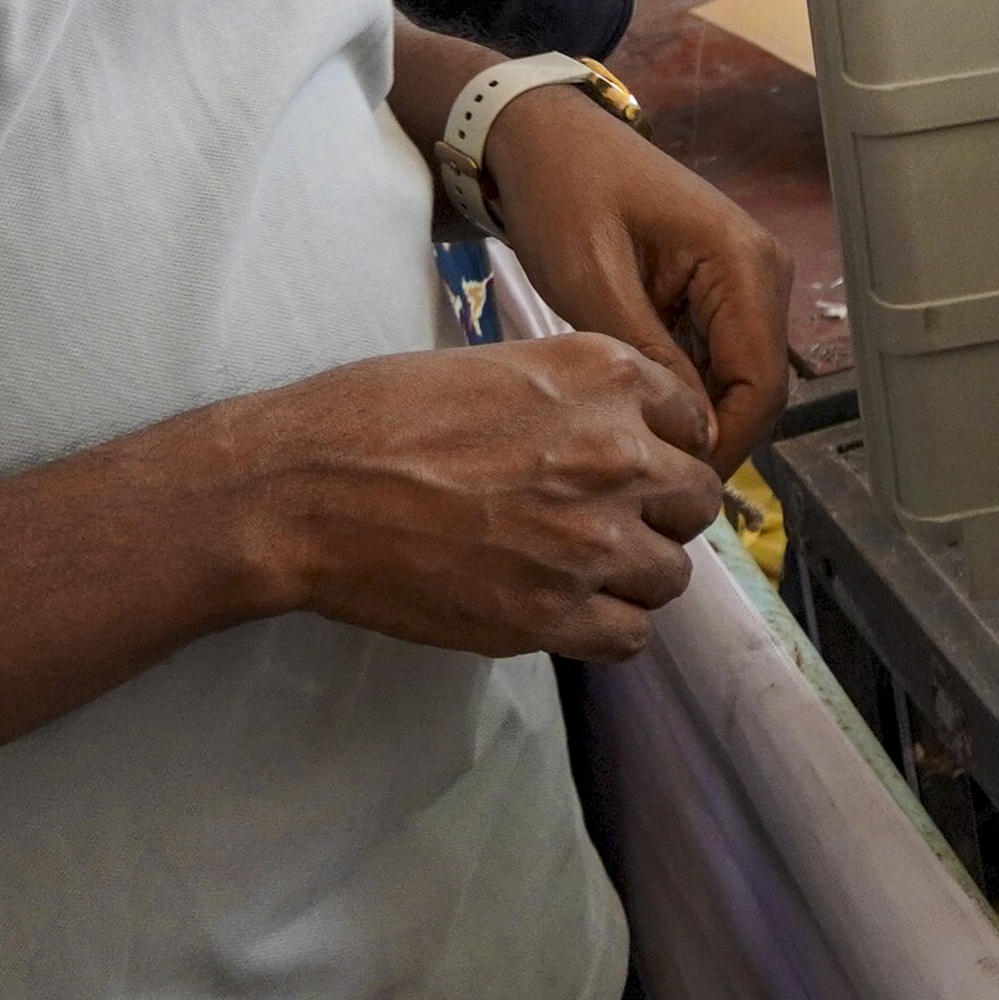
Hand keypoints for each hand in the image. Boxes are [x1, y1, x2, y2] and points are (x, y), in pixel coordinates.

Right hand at [225, 337, 720, 662]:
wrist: (304, 489)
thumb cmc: (378, 416)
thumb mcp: (498, 364)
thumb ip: (576, 393)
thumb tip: (618, 425)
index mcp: (605, 376)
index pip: (694, 420)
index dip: (665, 446)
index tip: (636, 464)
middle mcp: (616, 453)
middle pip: (694, 500)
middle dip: (658, 512)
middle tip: (607, 521)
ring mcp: (591, 538)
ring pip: (672, 574)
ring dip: (635, 575)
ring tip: (580, 570)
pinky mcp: (553, 613)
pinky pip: (632, 636)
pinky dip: (608, 629)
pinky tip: (568, 612)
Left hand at [482, 84, 794, 466]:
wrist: (545, 138)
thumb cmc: (562, 194)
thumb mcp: (591, 280)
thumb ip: (648, 358)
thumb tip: (694, 435)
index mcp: (742, 262)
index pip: (761, 383)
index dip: (725, 444)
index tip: (670, 485)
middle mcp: (762, 270)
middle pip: (759, 386)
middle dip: (713, 438)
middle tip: (646, 482)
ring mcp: (746, 277)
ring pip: (741, 378)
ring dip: (699, 417)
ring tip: (638, 452)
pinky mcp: (721, 286)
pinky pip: (720, 356)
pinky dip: (688, 389)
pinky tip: (641, 411)